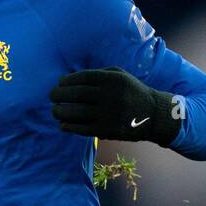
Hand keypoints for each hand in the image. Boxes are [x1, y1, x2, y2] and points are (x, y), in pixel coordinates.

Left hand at [49, 67, 180, 145]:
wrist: (153, 115)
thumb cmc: (131, 92)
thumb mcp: (120, 76)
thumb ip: (98, 74)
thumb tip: (70, 78)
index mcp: (112, 80)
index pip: (82, 78)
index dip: (67, 81)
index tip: (60, 83)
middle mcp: (109, 96)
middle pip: (75, 94)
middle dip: (58, 95)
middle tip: (52, 96)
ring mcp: (107, 114)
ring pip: (75, 112)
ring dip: (60, 112)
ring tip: (55, 111)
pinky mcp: (106, 130)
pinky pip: (81, 128)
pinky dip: (69, 126)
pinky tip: (63, 124)